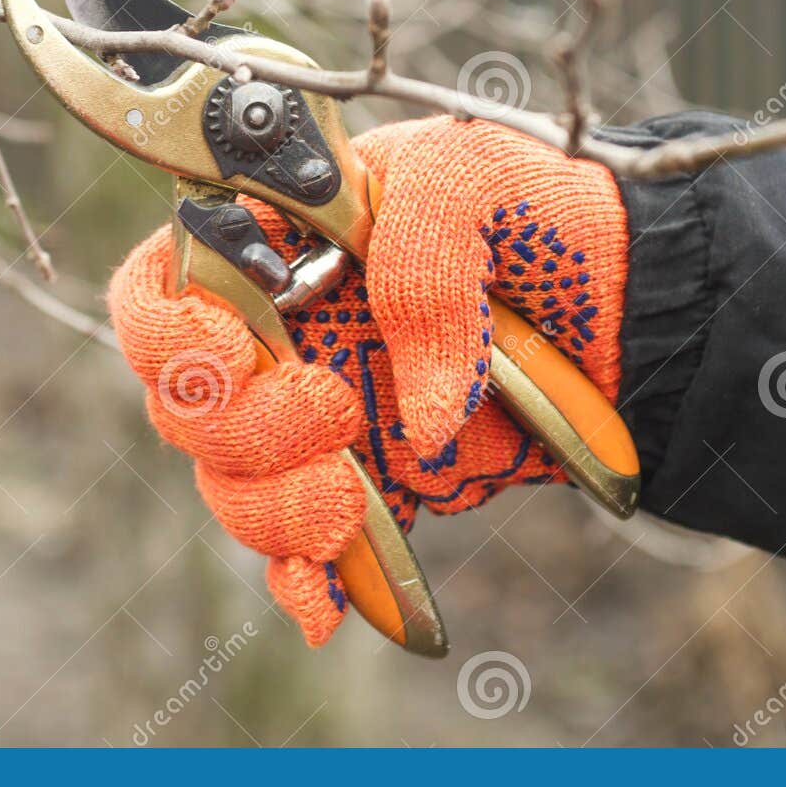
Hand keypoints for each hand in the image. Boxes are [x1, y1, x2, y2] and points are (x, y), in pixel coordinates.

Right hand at [108, 117, 629, 644]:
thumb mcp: (473, 178)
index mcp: (272, 246)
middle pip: (182, 408)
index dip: (173, 333)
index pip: (161, 291)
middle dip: (243, 427)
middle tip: (334, 409)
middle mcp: (276, 336)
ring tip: (346, 499)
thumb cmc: (535, 209)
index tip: (238, 352)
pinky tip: (326, 607)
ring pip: (232, 487)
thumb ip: (422, 264)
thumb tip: (415, 421)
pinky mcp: (368, 485)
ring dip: (272, 509)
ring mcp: (316, 418)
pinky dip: (304, 584)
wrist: (624, 297)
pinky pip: (304, 552)